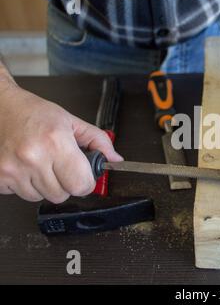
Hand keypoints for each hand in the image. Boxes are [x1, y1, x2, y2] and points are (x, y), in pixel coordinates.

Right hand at [0, 77, 122, 202]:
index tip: (83, 175)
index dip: (86, 182)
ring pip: (40, 198)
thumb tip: (115, 159)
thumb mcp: (71, 121)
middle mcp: (33, 157)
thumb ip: (98, 141)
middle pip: (62, 195)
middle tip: (59, 166)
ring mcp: (13, 169)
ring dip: (44, 185)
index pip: (81, 185)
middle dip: (65, 184)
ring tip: (39, 163)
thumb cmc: (33, 113)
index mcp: (55, 141)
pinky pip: (20, 196)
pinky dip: (25, 185)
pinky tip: (24, 167)